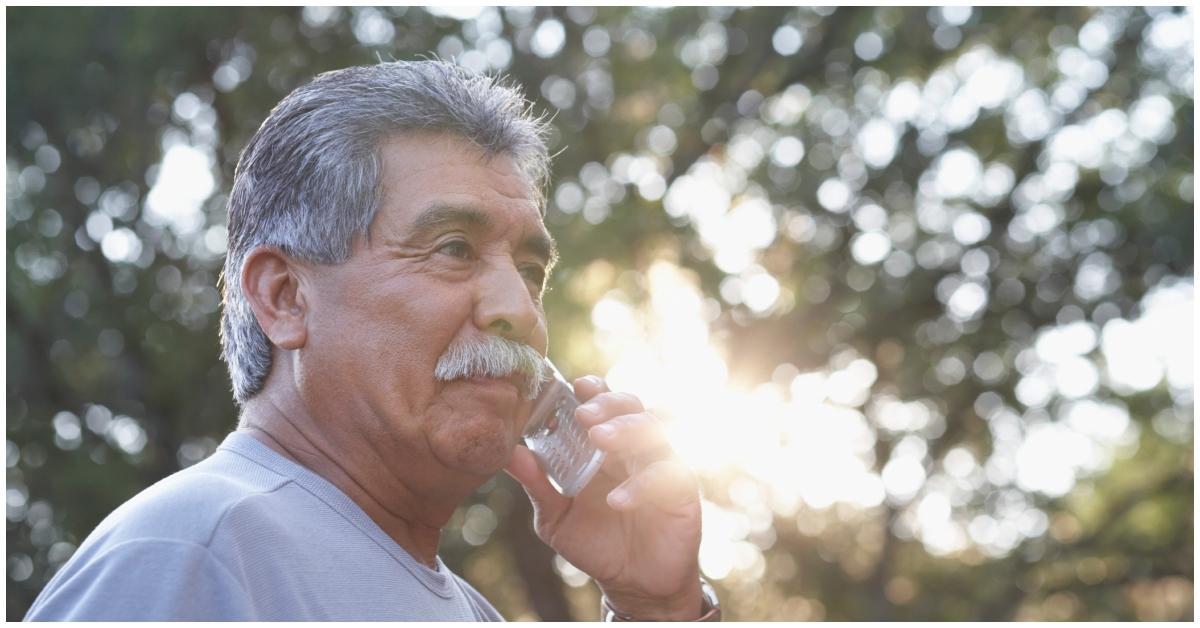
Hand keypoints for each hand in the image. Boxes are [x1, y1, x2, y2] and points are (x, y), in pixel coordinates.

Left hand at [505, 376, 703, 620]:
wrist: (633, 585)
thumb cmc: (596, 543)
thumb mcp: (556, 518)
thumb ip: (538, 485)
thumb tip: (509, 454)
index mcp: (605, 448)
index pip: (603, 405)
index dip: (593, 390)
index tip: (574, 386)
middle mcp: (634, 450)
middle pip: (631, 406)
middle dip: (608, 403)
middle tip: (585, 414)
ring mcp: (659, 467)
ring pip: (652, 431)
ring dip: (626, 431)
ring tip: (599, 440)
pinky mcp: (681, 491)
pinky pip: (667, 475)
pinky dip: (641, 484)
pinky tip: (617, 500)